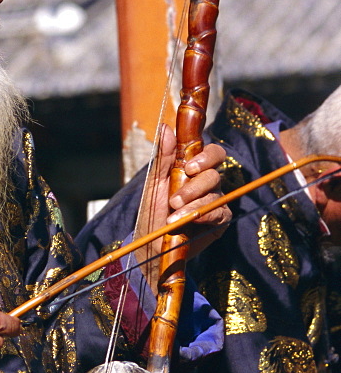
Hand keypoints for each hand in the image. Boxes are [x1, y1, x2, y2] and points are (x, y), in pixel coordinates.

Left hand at [135, 125, 230, 288]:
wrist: (151, 245)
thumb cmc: (152, 213)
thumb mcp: (154, 183)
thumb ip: (163, 157)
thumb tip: (166, 127)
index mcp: (192, 169)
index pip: (211, 152)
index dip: (206, 156)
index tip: (189, 167)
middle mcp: (206, 183)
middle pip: (215, 172)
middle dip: (194, 186)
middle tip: (175, 199)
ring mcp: (215, 201)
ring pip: (215, 192)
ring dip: (193, 203)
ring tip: (173, 216)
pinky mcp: (220, 220)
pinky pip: (220, 212)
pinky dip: (204, 215)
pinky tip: (190, 222)